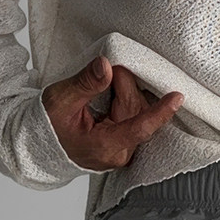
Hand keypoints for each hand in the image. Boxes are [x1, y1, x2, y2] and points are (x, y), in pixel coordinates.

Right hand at [41, 55, 183, 171]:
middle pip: (136, 110)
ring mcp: (123, 150)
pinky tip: (113, 94)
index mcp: (105, 146)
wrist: (43, 144)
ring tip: (102, 89)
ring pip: (137, 111)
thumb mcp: (61, 99)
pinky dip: (126, 99)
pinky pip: (134, 116)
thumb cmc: (49, 126)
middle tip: (105, 73)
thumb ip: (85, 83)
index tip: (177, 97)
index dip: (159, 112)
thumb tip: (106, 66)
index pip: (139, 128)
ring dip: (125, 91)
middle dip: (125, 85)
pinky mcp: (125, 144)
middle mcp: (119, 153)